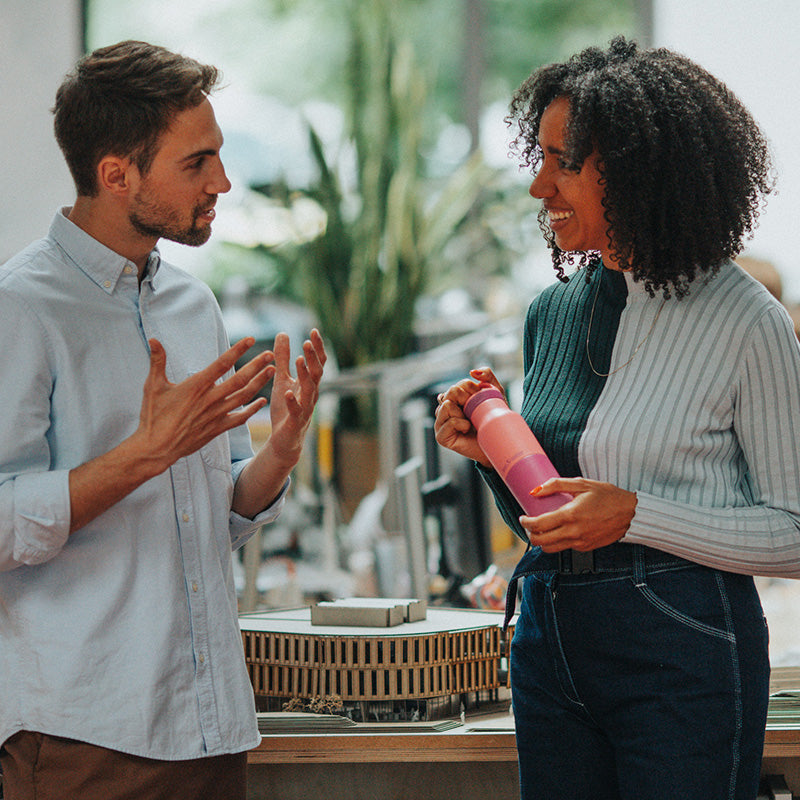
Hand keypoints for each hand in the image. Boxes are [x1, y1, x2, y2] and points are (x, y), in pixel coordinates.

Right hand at [134, 336, 272, 471]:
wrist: (156, 448)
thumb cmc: (153, 416)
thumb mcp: (153, 386)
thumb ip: (157, 361)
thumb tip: (154, 340)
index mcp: (196, 386)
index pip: (222, 364)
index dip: (238, 350)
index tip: (251, 340)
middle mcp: (210, 399)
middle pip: (239, 379)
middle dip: (257, 365)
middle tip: (270, 354)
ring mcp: (216, 415)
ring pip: (243, 396)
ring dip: (259, 383)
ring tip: (272, 371)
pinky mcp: (217, 428)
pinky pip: (240, 418)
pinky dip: (252, 409)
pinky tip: (262, 401)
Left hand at [262, 329, 326, 467]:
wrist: (284, 439)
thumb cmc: (285, 409)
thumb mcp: (281, 379)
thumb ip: (282, 358)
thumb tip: (283, 333)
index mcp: (308, 383)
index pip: (317, 363)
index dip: (317, 348)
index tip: (314, 331)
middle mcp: (310, 394)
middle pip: (317, 373)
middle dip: (313, 358)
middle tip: (307, 342)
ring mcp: (305, 408)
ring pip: (309, 390)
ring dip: (305, 375)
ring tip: (299, 360)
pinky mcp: (295, 421)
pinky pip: (296, 411)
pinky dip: (293, 402)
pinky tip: (288, 393)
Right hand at [433, 366, 503, 466]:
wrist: (497, 443)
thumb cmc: (494, 419)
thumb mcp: (495, 393)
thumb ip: (486, 376)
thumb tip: (472, 371)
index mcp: (453, 399)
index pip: (459, 385)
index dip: (473, 391)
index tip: (482, 401)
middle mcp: (443, 410)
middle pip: (451, 392)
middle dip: (468, 400)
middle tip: (476, 412)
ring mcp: (440, 423)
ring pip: (447, 405)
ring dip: (464, 413)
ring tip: (471, 422)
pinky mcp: (441, 436)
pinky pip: (449, 421)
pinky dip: (461, 424)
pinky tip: (467, 429)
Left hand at [520, 477, 636, 551]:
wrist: (630, 513)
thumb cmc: (607, 496)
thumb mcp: (581, 484)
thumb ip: (556, 485)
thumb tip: (535, 490)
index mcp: (570, 515)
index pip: (538, 525)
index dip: (525, 522)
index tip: (523, 517)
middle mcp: (573, 532)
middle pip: (540, 542)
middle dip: (530, 534)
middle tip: (529, 524)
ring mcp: (580, 543)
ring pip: (550, 549)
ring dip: (542, 541)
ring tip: (542, 529)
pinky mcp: (586, 548)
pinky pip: (565, 548)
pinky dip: (557, 541)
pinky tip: (560, 530)